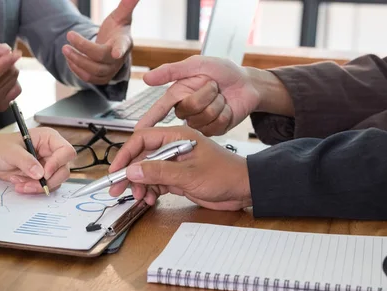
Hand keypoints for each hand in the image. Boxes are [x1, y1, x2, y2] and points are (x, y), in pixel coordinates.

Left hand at [0, 127, 75, 193]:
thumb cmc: (0, 147)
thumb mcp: (10, 151)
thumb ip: (25, 161)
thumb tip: (39, 173)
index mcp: (48, 139)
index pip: (66, 151)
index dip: (58, 163)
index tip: (45, 173)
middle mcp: (52, 152)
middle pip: (64, 170)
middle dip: (48, 180)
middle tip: (30, 183)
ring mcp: (49, 165)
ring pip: (56, 181)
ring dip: (38, 187)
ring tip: (20, 183)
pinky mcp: (43, 176)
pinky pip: (46, 186)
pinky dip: (34, 189)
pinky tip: (20, 184)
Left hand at [62, 0, 137, 84]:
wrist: (115, 47)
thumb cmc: (117, 29)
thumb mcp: (120, 16)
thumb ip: (126, 5)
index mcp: (124, 43)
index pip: (123, 47)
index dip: (120, 50)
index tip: (116, 53)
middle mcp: (118, 60)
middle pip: (100, 58)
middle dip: (82, 47)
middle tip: (68, 36)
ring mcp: (110, 71)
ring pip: (93, 71)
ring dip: (76, 60)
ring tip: (65, 49)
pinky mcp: (102, 79)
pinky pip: (89, 79)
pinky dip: (77, 70)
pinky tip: (69, 59)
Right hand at [108, 126, 251, 209]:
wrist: (244, 189)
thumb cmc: (224, 175)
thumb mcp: (189, 174)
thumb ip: (159, 172)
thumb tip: (133, 171)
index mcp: (176, 136)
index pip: (142, 140)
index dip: (126, 155)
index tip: (116, 171)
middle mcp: (173, 147)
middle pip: (142, 157)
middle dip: (129, 173)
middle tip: (117, 189)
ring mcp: (176, 163)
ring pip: (147, 172)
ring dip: (140, 185)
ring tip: (140, 197)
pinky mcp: (179, 177)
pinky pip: (157, 182)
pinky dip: (151, 190)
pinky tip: (150, 198)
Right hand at [136, 56, 292, 135]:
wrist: (248, 84)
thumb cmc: (223, 71)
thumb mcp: (197, 65)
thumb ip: (171, 71)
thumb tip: (147, 78)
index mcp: (178, 94)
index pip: (159, 110)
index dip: (148, 120)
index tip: (138, 130)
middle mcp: (187, 110)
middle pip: (187, 111)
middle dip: (204, 95)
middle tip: (214, 86)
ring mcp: (200, 122)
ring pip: (203, 119)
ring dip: (217, 103)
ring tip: (221, 96)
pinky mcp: (214, 130)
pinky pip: (215, 126)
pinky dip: (225, 113)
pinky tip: (227, 108)